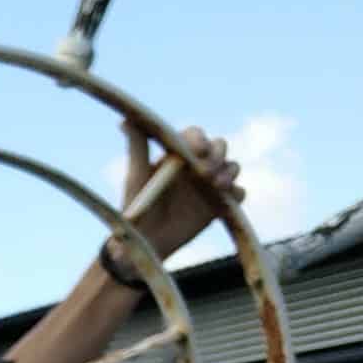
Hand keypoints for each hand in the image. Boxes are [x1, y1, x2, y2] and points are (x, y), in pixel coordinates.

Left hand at [118, 121, 243, 261]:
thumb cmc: (137, 207)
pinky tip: (225, 201)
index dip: (200, 139)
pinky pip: (238, 194)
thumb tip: (123, 120)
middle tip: (206, 172)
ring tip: (217, 186)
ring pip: (232, 166)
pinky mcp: (220, 204)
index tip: (197, 150)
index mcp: (179, 153)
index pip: (196, 135)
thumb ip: (137, 148)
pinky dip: (236, 194)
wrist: (146, 243)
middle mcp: (197, 164)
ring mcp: (211, 184)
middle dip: (218, 154)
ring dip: (230, 171)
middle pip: (220, 146)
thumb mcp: (136, 177)